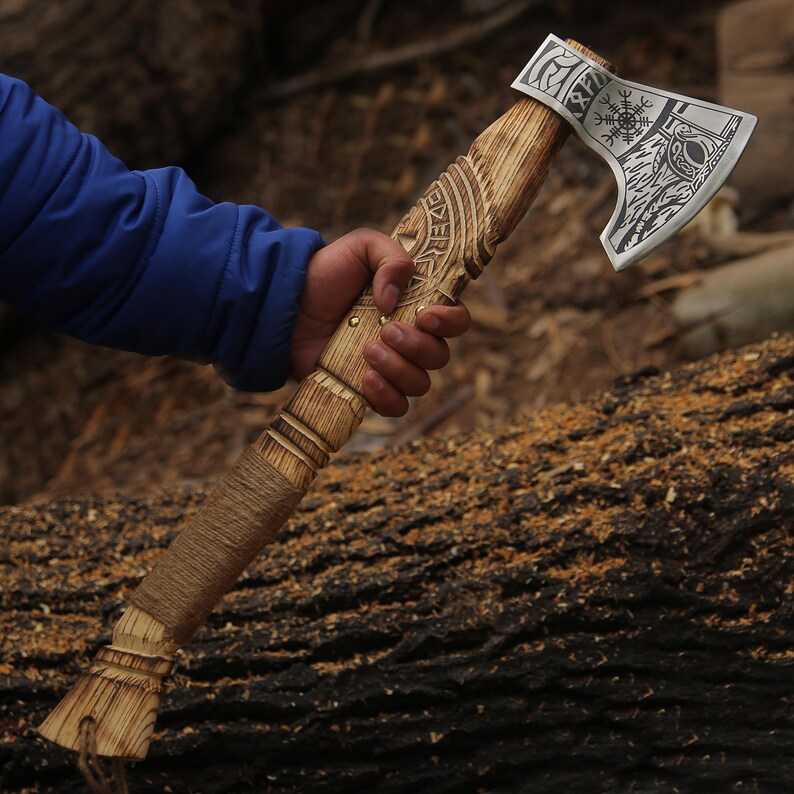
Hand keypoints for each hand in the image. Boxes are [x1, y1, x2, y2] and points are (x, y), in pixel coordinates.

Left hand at [291, 228, 469, 416]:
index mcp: (417, 307)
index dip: (451, 322)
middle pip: (439, 356)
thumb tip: (394, 299)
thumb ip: (390, 257)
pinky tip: (365, 378)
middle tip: (385, 329)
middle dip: (417, 346)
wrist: (286, 306)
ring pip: (420, 384)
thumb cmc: (326, 274)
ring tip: (368, 350)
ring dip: (399, 369)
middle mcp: (410, 340)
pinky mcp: (368, 390)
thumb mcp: (361, 247)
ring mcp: (390, 368)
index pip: (456, 321)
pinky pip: (396, 408)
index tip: (426, 316)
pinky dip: (387, 396)